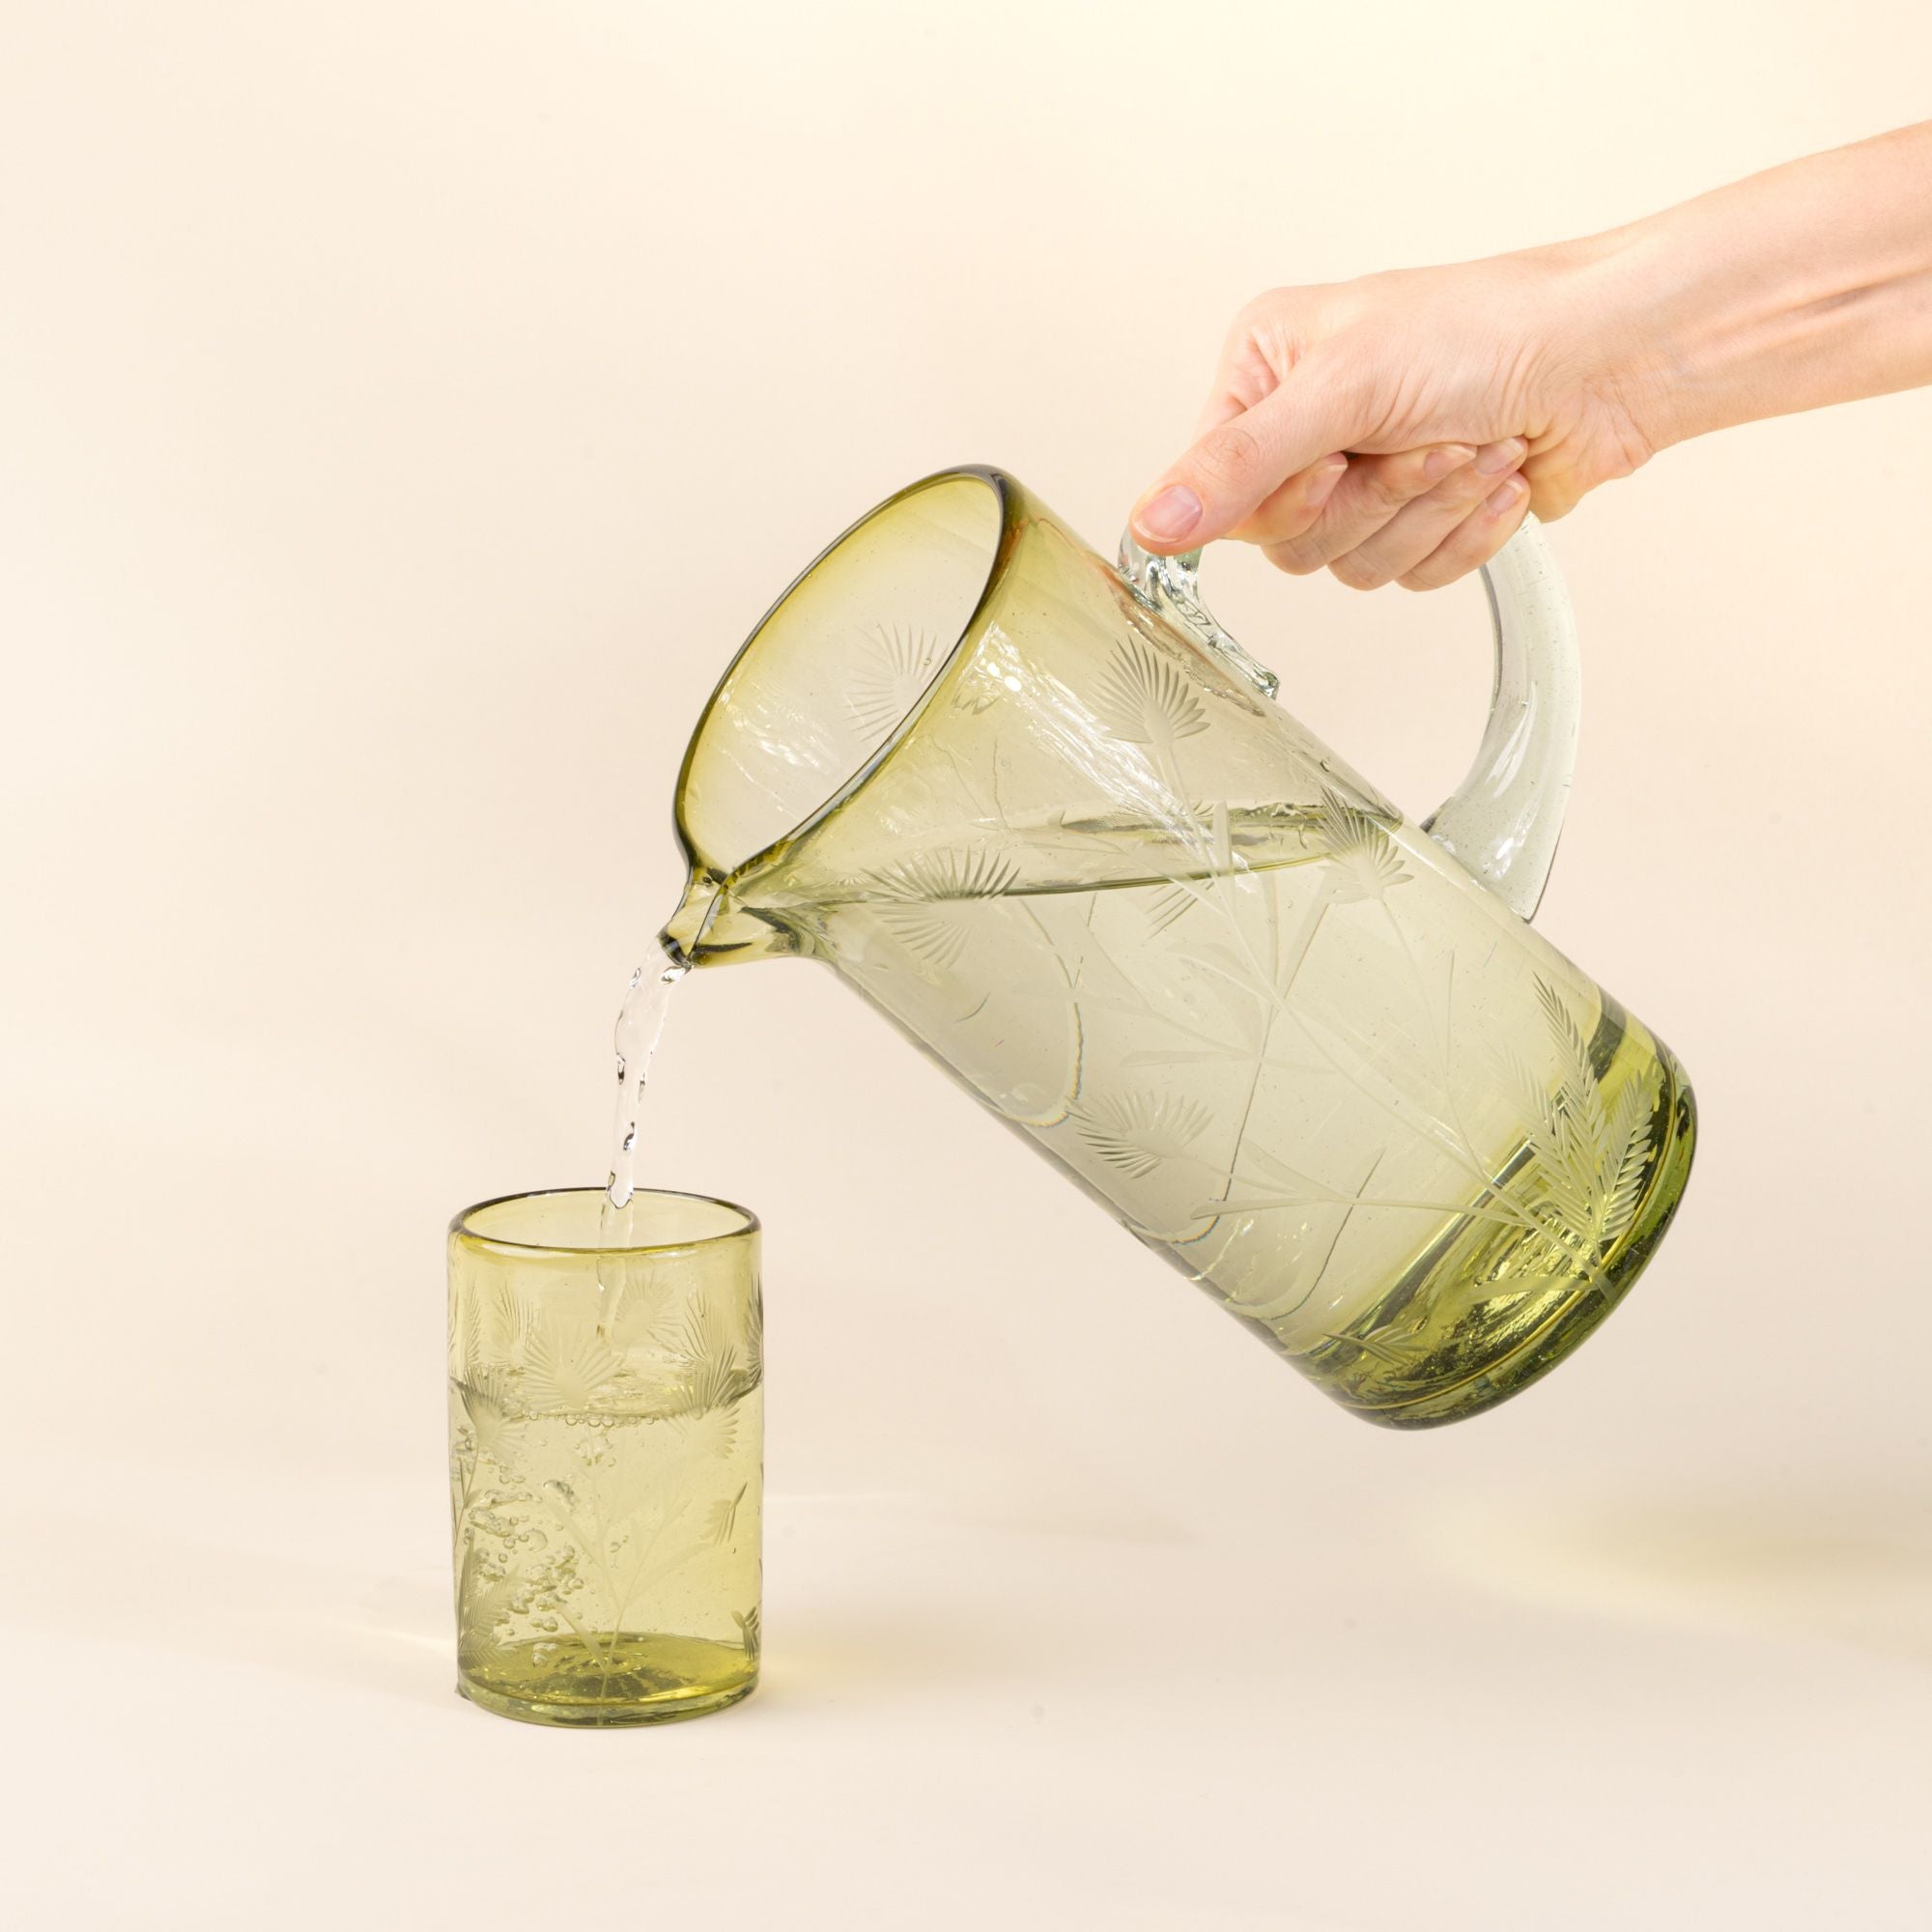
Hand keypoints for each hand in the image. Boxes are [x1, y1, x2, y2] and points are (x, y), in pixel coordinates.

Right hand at [1131, 243, 1661, 589]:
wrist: (1610, 358)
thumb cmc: (1493, 330)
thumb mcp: (1343, 387)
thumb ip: (1238, 464)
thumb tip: (1149, 523)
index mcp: (1265, 370)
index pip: (1221, 491)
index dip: (1284, 497)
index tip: (1333, 464)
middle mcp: (1305, 425)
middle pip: (1290, 541)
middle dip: (1373, 501)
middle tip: (1422, 442)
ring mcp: (1364, 477)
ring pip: (1350, 565)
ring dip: (1426, 514)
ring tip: (1470, 446)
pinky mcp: (1420, 519)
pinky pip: (1408, 576)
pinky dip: (1461, 532)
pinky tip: (1494, 473)